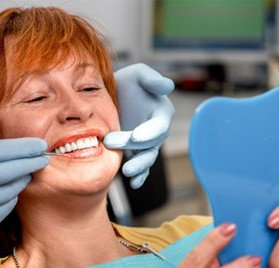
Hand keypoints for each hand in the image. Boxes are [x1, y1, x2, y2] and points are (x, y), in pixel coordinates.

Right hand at [0, 138, 47, 263]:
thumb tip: (6, 151)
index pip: (7, 149)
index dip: (27, 147)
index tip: (40, 145)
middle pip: (18, 168)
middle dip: (34, 162)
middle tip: (43, 158)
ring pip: (15, 188)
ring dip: (20, 181)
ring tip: (20, 176)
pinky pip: (7, 206)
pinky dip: (8, 198)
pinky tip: (4, 194)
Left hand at [103, 63, 174, 188]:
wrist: (110, 96)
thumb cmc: (127, 82)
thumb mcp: (138, 74)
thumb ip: (151, 79)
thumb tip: (167, 86)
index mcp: (161, 113)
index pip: (159, 125)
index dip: (149, 132)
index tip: (136, 136)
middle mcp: (156, 131)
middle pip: (149, 144)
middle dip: (132, 146)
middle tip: (110, 142)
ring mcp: (146, 145)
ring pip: (147, 159)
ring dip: (139, 167)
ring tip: (127, 172)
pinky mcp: (135, 153)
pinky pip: (141, 167)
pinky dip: (140, 177)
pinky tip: (133, 183)